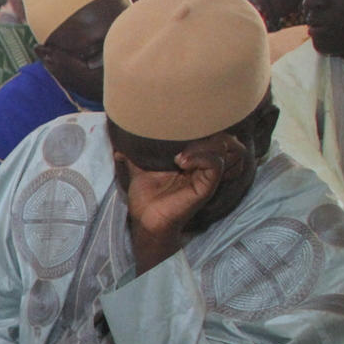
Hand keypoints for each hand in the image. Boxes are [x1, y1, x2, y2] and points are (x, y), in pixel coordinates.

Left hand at [114, 134, 242, 271]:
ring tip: (179, 156)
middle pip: (224, 137)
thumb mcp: (140, 169)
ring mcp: (208, 175)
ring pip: (223, 148)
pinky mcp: (206, 186)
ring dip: (202, 146)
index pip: (213, 133)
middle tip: (183, 139)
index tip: (180, 126)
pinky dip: (201, 158)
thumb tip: (120, 144)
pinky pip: (216, 165)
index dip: (203, 125)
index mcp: (194, 157)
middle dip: (207, 132)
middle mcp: (205, 164)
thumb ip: (135, 154)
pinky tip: (182, 162)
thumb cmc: (146, 196)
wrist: (145, 218)